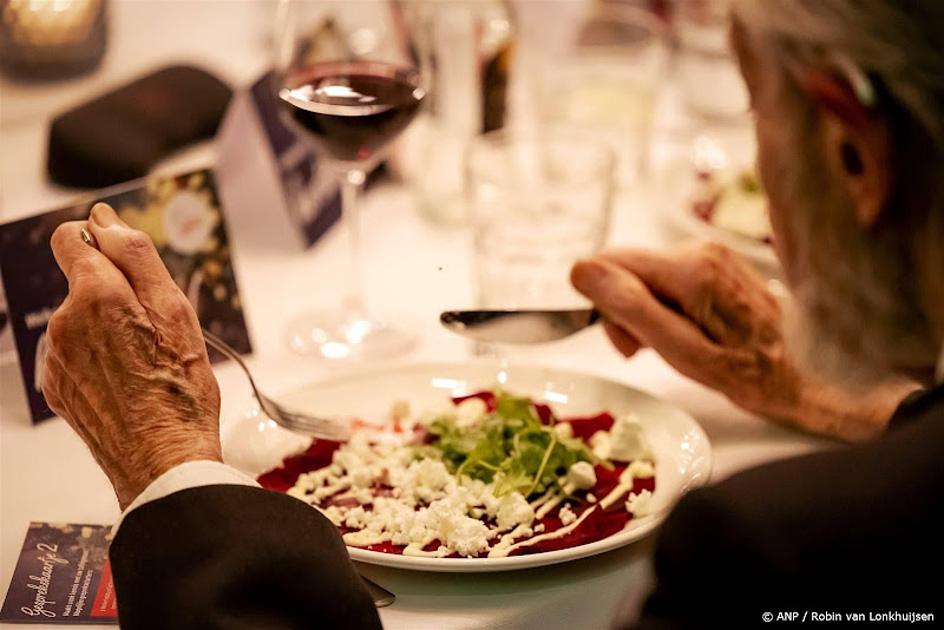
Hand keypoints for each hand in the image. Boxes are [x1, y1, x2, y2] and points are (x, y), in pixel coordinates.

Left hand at [43, 203, 221, 508]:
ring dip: (111, 330)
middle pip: (84, 284)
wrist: (164, 463)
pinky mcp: (58, 388)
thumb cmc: (180, 391)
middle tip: (157, 331)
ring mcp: (56, 360)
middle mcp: (64, 324)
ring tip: (147, 362)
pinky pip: (77, 356)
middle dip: (117, 295)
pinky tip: (130, 382)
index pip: (71, 238)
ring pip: (83, 322)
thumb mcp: (176, 313)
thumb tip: (105, 220)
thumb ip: (136, 257)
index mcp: (95, 297)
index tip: (128, 264)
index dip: (101, 242)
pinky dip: (101, 359)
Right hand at [571, 243, 912, 441]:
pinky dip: (667, 307)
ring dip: (645, 312)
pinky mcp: (717, 262)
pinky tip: (688, 331)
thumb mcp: (680, 351)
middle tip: (645, 351)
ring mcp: (711, 253)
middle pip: (626, 268)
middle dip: (625, 311)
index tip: (627, 342)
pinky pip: (668, 277)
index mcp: (688, 269)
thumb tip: (583, 270)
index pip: (608, 262)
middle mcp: (698, 249)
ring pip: (645, 275)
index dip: (605, 304)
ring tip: (671, 346)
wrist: (806, 370)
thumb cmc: (744, 372)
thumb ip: (630, 308)